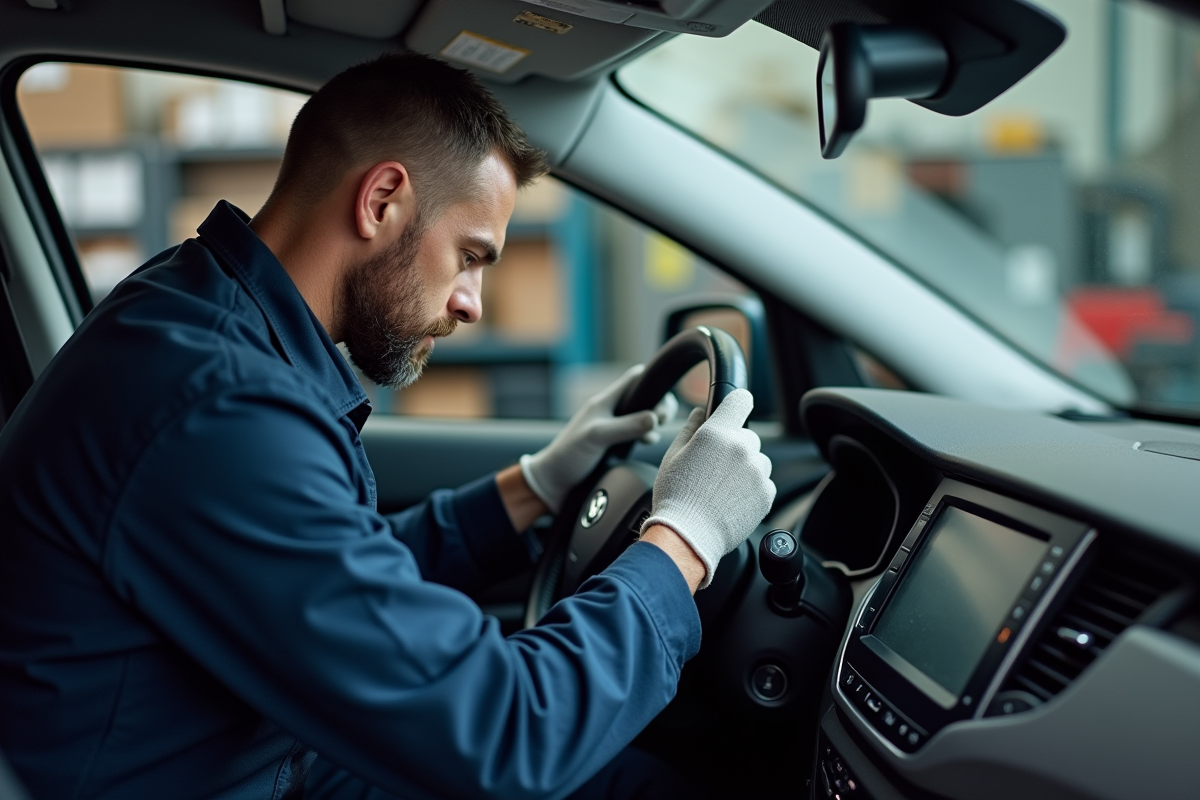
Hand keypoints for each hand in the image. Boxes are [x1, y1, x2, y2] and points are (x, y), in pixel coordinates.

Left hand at [519, 365, 676, 513]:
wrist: (553, 484)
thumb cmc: (569, 456)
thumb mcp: (598, 436)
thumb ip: (626, 426)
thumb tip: (655, 418)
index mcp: (605, 401)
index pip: (635, 378)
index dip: (653, 380)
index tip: (664, 397)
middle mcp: (611, 412)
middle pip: (645, 397)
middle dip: (659, 405)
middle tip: (662, 421)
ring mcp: (614, 429)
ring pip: (644, 417)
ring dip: (654, 423)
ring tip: (652, 436)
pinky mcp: (616, 446)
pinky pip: (639, 435)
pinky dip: (648, 436)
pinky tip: (647, 444)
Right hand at [639, 388, 774, 588]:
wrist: (688, 536)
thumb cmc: (675, 497)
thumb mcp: (672, 456)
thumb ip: (690, 428)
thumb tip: (701, 412)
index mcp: (717, 433)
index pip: (740, 400)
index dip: (737, 403)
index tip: (734, 410)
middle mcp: (741, 448)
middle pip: (748, 436)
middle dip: (735, 446)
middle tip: (714, 468)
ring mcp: (756, 472)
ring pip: (757, 460)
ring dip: (745, 468)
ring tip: (722, 488)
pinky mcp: (766, 494)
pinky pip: (763, 483)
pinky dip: (752, 489)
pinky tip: (730, 500)